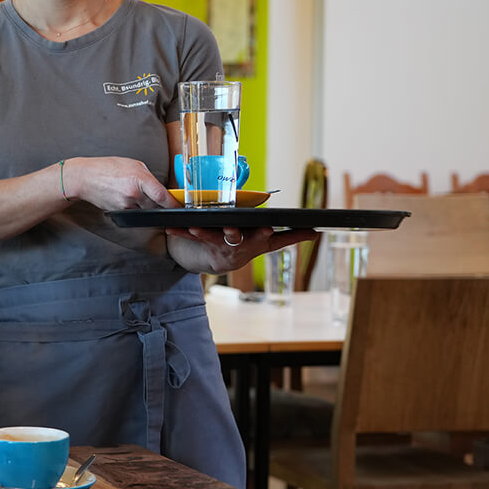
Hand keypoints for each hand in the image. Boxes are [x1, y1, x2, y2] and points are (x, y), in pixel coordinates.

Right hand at [65, 157, 174, 210]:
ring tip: (136, 193)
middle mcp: (133, 194)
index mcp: (139, 178)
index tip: (180, 206)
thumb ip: (147, 176)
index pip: (162, 196)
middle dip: (160, 204)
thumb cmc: (107, 168)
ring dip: (146, 205)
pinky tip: (127, 197)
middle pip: (156, 206)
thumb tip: (160, 188)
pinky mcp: (119, 212)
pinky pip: (134, 212)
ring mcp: (126, 205)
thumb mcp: (132, 164)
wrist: (85, 178)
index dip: (174, 204)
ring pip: (146, 211)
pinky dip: (135, 207)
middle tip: (158, 198)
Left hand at [166, 226, 318, 274]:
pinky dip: (180, 232)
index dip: (264, 233)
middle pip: (237, 239)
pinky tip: (171, 227)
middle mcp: (238, 245)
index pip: (264, 237)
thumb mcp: (269, 242)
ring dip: (203, 233)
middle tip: (232, 229)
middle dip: (235, 234)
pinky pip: (190, 237)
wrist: (219, 261)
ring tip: (195, 228)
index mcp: (256, 241)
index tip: (266, 228)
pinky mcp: (202, 244)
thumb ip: (290, 236)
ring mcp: (219, 246)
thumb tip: (317, 232)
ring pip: (212, 238)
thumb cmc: (247, 244)